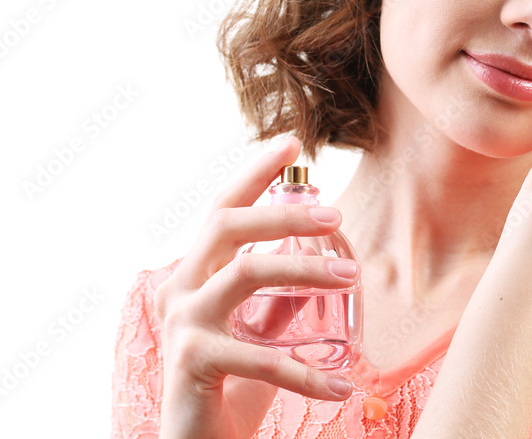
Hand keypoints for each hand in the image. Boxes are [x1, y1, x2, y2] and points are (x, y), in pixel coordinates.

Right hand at [154, 137, 358, 438]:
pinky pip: (260, 356)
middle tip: (335, 212)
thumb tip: (316, 266)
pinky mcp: (192, 362)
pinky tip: (341, 385)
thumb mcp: (258, 335)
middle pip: (226, 225)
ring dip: (305, 270)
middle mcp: (180, 289)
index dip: (255, 173)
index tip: (293, 143)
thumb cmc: (226, 388)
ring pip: (245, 272)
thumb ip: (279, 302)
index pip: (222, 210)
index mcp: (195, 275)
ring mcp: (182, 324)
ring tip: (351, 275)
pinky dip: (307, 372)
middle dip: (283, 211)